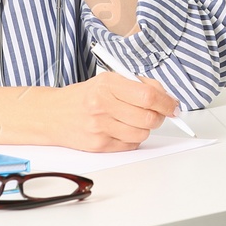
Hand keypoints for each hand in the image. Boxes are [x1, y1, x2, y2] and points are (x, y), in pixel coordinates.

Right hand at [47, 71, 178, 151]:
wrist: (51, 114)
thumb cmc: (84, 96)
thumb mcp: (108, 80)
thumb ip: (138, 85)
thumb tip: (166, 98)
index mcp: (107, 84)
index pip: (148, 96)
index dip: (167, 102)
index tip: (174, 105)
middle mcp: (102, 105)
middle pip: (148, 117)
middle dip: (159, 116)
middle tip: (158, 112)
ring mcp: (100, 127)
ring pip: (142, 133)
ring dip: (145, 128)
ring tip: (135, 119)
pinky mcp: (98, 145)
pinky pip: (130, 145)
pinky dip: (133, 138)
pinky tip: (123, 128)